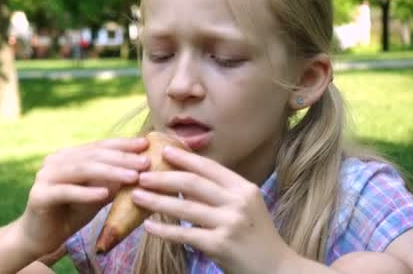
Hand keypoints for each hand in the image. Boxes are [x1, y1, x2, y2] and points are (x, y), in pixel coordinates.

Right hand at [18, 137, 149, 257]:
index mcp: (68, 156)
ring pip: (82, 170)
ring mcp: (45, 176)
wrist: (40, 237)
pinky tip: (105, 194)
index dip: (122, 144)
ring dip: (110, 172)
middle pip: (93, 155)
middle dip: (122, 158)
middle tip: (145, 162)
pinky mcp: (39, 195)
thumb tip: (141, 170)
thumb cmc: (71, 213)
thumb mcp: (97, 195)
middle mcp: (55, 160)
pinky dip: (86, 192)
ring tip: (133, 176)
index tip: (145, 144)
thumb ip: (112, 182)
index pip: (99, 146)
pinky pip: (66, 191)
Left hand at [131, 146, 291, 273]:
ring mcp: (230, 224)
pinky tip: (148, 226)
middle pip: (194, 183)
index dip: (185, 158)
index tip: (164, 150)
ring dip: (157, 201)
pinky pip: (185, 235)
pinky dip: (164, 230)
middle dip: (164, 177)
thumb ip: (218, 193)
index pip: (209, 167)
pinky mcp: (221, 245)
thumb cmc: (255, 236)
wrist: (276, 269)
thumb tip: (183, 179)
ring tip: (136, 196)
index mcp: (244, 188)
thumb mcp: (243, 207)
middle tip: (141, 174)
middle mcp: (238, 202)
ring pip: (186, 208)